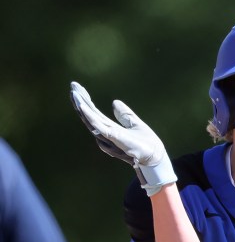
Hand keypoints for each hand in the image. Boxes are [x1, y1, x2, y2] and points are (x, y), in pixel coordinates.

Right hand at [70, 81, 176, 195]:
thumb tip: (114, 102)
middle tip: (73, 86)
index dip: (87, 101)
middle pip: (89, 115)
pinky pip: (98, 126)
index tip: (78, 88)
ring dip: (82, 106)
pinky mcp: (114, 138)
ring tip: (75, 93)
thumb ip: (124, 114)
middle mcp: (106, 133)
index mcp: (111, 129)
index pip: (95, 113)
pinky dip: (90, 117)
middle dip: (80, 101)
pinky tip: (83, 107)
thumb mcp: (134, 123)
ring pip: (90, 120)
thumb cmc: (146, 143)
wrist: (155, 154)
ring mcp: (109, 136)